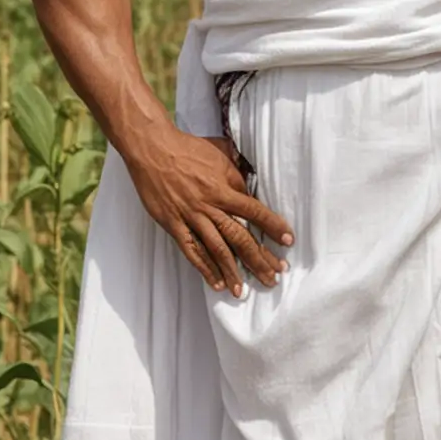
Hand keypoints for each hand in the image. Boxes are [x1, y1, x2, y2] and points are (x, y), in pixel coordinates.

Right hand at [123, 125, 291, 297]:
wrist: (152, 149)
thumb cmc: (186, 148)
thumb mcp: (219, 153)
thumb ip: (236, 174)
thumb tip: (249, 189)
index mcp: (223, 188)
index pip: (254, 211)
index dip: (272, 226)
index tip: (287, 240)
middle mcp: (209, 206)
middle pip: (239, 237)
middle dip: (258, 259)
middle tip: (273, 276)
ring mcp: (190, 216)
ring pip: (216, 249)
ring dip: (232, 271)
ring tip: (243, 291)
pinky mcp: (172, 223)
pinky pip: (190, 250)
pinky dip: (204, 268)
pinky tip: (215, 282)